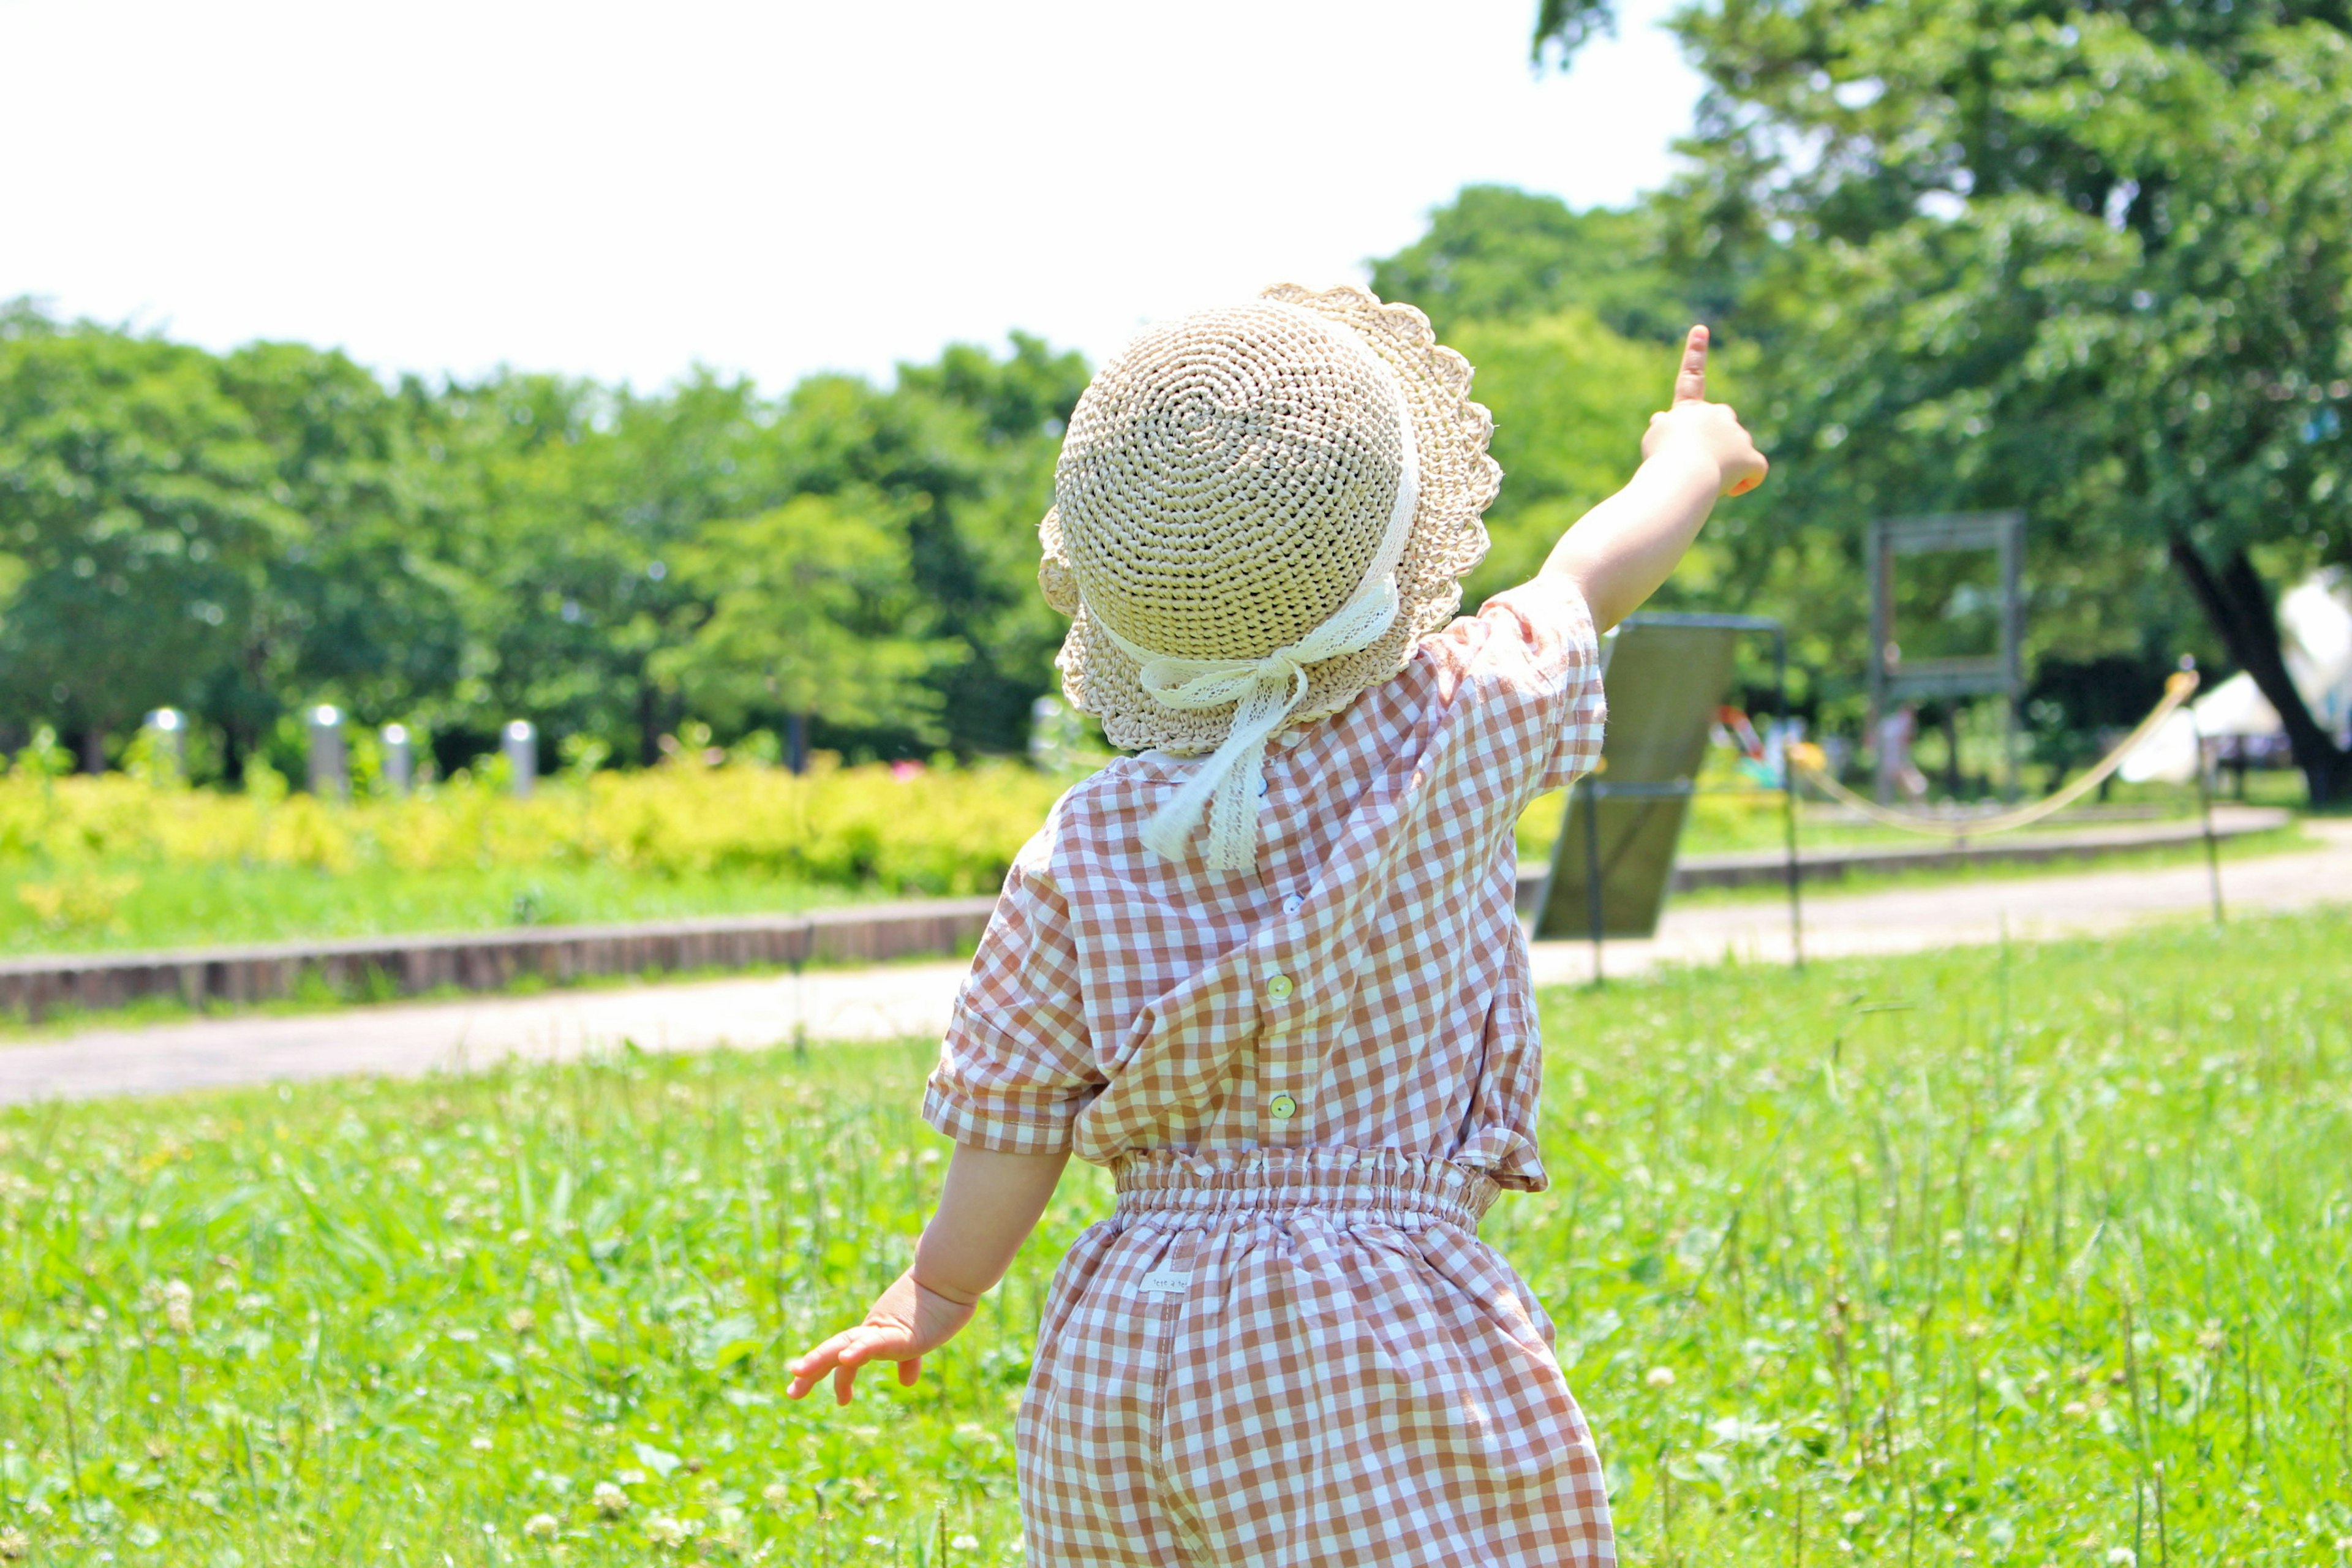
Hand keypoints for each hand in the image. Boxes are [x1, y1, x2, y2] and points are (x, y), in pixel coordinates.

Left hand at [785, 1268, 975, 1404]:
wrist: (950, 1276)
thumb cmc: (938, 1305)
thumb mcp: (918, 1340)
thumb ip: (908, 1360)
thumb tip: (906, 1382)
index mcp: (874, 1334)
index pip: (843, 1355)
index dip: (826, 1372)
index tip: (810, 1390)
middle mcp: (872, 1331)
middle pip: (834, 1351)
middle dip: (811, 1370)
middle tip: (791, 1392)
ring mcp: (884, 1331)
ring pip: (845, 1345)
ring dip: (821, 1358)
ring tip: (799, 1372)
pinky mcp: (901, 1333)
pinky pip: (876, 1343)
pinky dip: (859, 1350)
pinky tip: (845, 1359)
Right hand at [1639, 326, 1767, 496]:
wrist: (1680, 477)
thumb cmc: (1660, 462)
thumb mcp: (1653, 441)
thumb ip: (1662, 428)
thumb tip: (1661, 419)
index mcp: (1688, 409)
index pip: (1690, 377)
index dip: (1694, 352)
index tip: (1700, 329)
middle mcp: (1716, 413)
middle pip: (1721, 423)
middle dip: (1715, 438)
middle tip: (1695, 460)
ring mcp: (1736, 434)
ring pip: (1736, 451)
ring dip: (1723, 465)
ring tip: (1702, 478)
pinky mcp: (1750, 456)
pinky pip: (1754, 472)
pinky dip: (1744, 481)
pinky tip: (1729, 488)